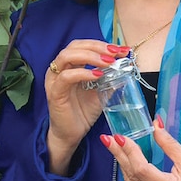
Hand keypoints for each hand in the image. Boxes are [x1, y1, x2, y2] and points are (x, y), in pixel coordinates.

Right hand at [45, 41, 129, 174]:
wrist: (71, 135)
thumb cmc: (82, 112)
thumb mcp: (100, 92)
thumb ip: (109, 78)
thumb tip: (125, 67)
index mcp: (69, 66)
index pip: (83, 46)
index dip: (102, 44)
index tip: (121, 49)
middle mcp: (59, 69)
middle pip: (75, 46)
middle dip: (97, 47)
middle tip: (115, 52)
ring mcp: (55, 80)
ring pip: (67, 56)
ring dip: (90, 56)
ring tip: (108, 62)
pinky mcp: (54, 93)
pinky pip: (67, 77)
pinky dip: (83, 73)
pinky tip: (98, 75)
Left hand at [101, 117, 180, 180]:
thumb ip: (168, 143)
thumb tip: (155, 124)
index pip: (141, 169)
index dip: (129, 152)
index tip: (120, 137)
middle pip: (131, 175)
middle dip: (118, 154)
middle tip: (108, 138)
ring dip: (122, 163)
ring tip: (113, 146)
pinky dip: (129, 173)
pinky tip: (124, 161)